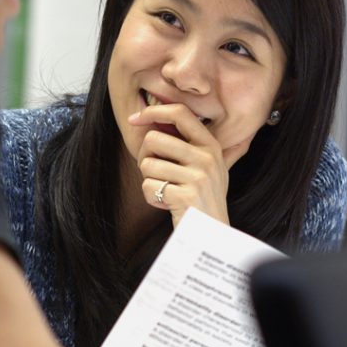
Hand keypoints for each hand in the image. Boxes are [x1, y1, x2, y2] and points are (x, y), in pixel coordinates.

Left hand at [129, 103, 249, 226]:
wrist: (213, 235)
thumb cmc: (204, 200)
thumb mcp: (212, 168)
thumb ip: (198, 143)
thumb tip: (173, 116)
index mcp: (211, 146)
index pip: (180, 113)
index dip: (153, 111)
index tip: (134, 119)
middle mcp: (207, 158)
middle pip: (153, 139)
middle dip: (144, 157)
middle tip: (155, 172)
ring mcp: (198, 176)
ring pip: (147, 164)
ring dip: (148, 181)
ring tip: (165, 191)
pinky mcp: (185, 195)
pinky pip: (148, 186)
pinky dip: (151, 197)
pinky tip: (166, 204)